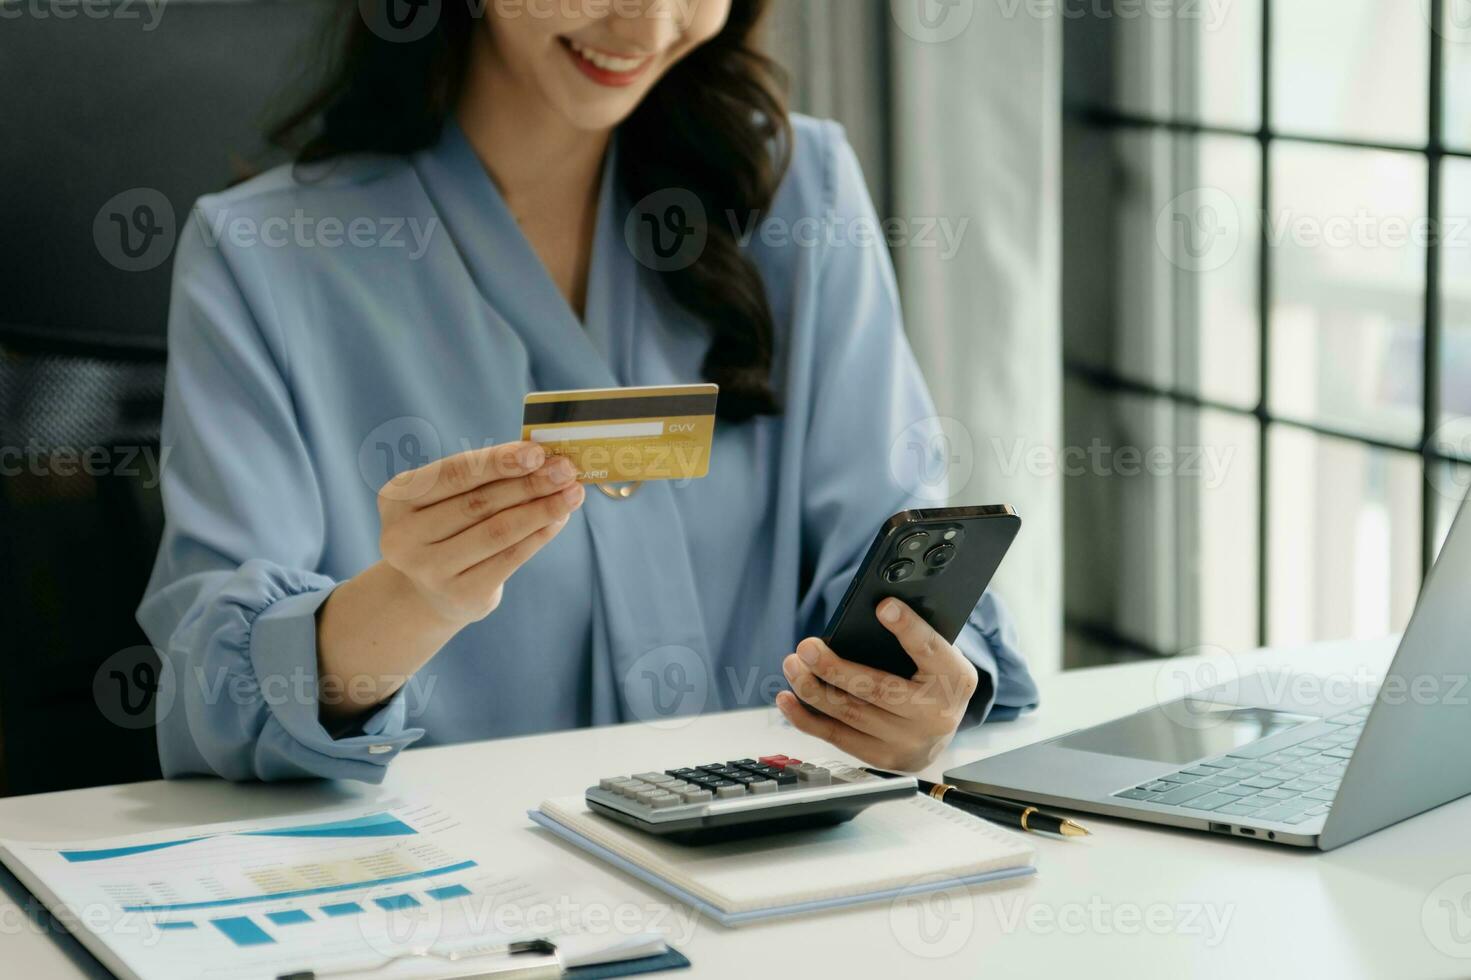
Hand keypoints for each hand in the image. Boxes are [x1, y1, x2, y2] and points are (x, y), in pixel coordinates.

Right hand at [377, 440, 584, 626]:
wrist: (429, 590)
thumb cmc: (447, 527)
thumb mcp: (448, 498)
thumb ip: (486, 477)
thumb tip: (545, 459)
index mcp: (396, 499)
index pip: (454, 473)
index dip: (497, 461)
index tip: (537, 452)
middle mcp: (403, 537)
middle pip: (478, 503)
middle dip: (528, 483)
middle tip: (566, 469)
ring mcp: (429, 571)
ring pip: (497, 531)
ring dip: (541, 509)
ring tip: (572, 493)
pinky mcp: (460, 594)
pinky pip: (510, 558)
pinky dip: (539, 535)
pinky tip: (559, 519)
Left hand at [776, 598, 980, 771]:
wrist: (940, 734)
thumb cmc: (931, 681)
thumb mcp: (936, 657)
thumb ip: (910, 639)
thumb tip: (870, 613)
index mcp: (954, 678)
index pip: (930, 649)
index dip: (908, 628)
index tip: (883, 607)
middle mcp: (934, 714)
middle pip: (878, 689)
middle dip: (836, 668)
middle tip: (807, 647)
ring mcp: (907, 742)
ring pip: (850, 713)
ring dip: (812, 689)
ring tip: (792, 665)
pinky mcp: (882, 758)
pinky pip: (836, 737)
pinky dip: (806, 718)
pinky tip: (787, 698)